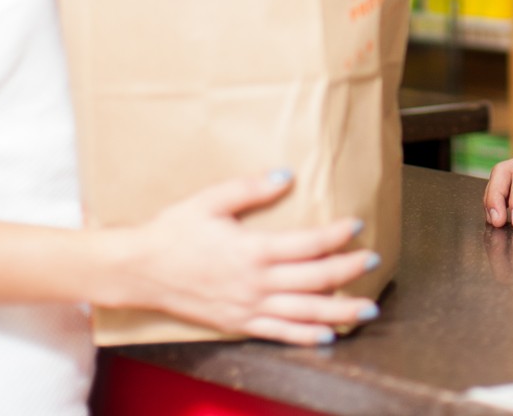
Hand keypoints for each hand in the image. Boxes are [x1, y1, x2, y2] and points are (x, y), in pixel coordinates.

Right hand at [102, 171, 379, 345]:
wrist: (139, 269)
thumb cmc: (173, 232)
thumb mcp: (209, 200)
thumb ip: (250, 188)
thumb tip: (286, 175)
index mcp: (252, 250)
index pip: (309, 243)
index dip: (337, 234)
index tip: (356, 224)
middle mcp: (256, 282)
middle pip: (316, 278)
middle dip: (350, 270)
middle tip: (374, 260)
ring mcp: (248, 307)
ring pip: (305, 313)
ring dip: (341, 310)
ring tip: (370, 308)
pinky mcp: (238, 323)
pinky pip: (279, 334)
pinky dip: (307, 337)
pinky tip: (329, 336)